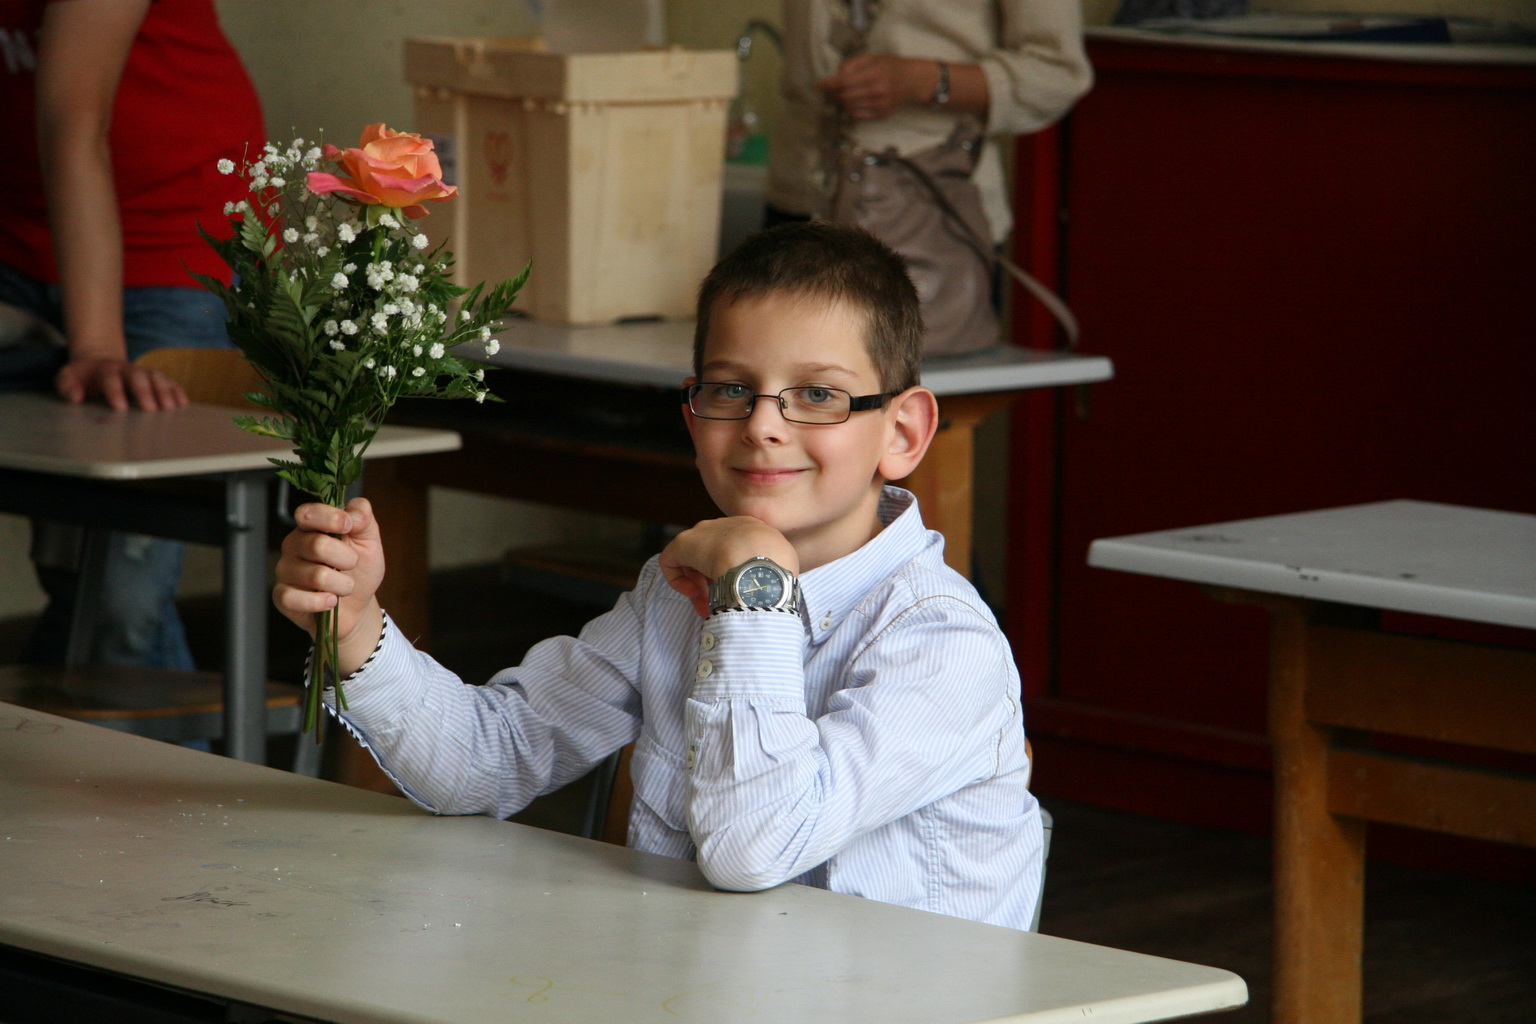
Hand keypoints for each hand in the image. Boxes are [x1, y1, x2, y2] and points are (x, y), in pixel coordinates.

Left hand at [56, 357, 188, 410]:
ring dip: (165, 392)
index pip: (111, 378)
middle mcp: (126, 369)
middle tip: (151, 409)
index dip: (115, 391)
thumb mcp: (66, 377)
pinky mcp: (154, 378)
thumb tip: (76, 396)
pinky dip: (177, 391)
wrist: (98, 362)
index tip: (120, 408)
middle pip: (138, 376)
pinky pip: (169, 381)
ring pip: (156, 377)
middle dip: (145, 392)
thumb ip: (67, 386)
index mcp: (105, 369)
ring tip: (171, 408)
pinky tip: (183, 403)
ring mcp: (142, 372)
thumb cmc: (82, 377)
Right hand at [274, 498, 386, 671]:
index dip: (330, 518)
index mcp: (311, 527)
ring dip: (342, 585)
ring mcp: (285, 570)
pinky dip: (322, 603)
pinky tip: (331, 601)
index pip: (307, 513)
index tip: (349, 527)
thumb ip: (363, 518)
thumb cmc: (360, 570)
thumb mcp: (369, 540)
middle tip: (351, 565)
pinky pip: (296, 599)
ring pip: (315, 576)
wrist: (358, 606)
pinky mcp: (282, 596)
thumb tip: (353, 514)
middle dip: (347, 559)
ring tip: (343, 587)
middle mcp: (293, 545)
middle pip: (317, 545)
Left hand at [659, 516, 798, 617]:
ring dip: (699, 585)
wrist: (761, 564)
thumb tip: (767, 588)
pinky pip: (672, 559)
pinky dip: (678, 580)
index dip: (735, 573)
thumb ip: (771, 572)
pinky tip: (693, 593)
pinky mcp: (684, 543)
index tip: (739, 594)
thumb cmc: (776, 572)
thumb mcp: (784, 568)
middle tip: (717, 604)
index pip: (739, 550)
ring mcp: (706, 532)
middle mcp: (728, 526)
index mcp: (755, 530)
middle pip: (715, 554)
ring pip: (695, 560)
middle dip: (715, 581)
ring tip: (705, 606)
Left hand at [816, 53, 924, 119]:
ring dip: (843, 101)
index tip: (818, 84)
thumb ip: (853, 64)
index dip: (829, 84)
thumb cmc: (891, 66)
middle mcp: (877, 91)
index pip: (844, 82)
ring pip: (849, 107)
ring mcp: (880, 104)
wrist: (913, 81)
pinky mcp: (881, 114)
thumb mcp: (873, 57)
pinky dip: (851, 109)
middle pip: (844, 96)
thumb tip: (835, 75)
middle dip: (835, 92)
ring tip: (846, 93)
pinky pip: (857, 115)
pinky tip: (855, 101)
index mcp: (874, 73)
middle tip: (833, 87)